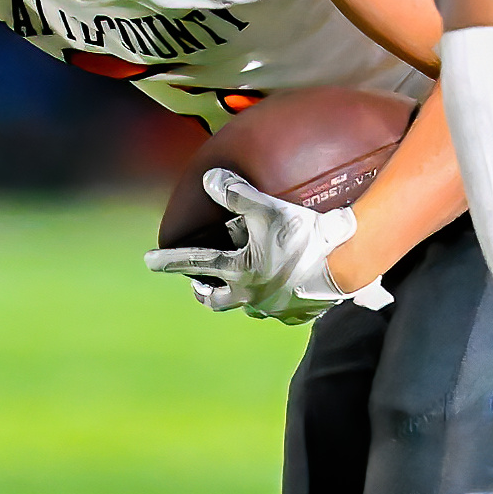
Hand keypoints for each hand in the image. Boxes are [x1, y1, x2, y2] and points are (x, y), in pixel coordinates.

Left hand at [144, 169, 393, 324]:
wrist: (344, 264)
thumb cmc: (302, 236)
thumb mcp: (266, 208)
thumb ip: (236, 193)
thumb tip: (209, 178)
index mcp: (238, 271)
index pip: (195, 263)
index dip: (169, 259)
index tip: (148, 260)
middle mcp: (251, 295)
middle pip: (217, 300)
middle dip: (204, 292)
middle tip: (198, 286)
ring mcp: (275, 309)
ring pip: (249, 308)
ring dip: (240, 299)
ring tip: (242, 290)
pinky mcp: (300, 314)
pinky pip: (284, 314)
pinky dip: (280, 305)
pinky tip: (284, 297)